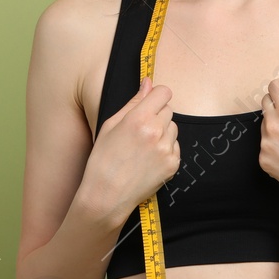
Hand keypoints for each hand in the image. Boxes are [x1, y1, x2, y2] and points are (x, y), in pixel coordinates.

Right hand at [81, 77, 178, 222]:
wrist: (107, 195)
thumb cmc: (103, 160)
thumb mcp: (111, 125)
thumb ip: (134, 102)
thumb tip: (148, 83)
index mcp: (139, 118)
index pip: (164, 93)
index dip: (156, 96)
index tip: (150, 103)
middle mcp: (156, 132)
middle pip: (168, 110)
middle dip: (157, 115)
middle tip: (139, 131)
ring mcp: (167, 149)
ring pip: (173, 128)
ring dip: (162, 132)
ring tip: (142, 147)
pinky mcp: (173, 164)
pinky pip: (175, 146)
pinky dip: (165, 149)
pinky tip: (148, 159)